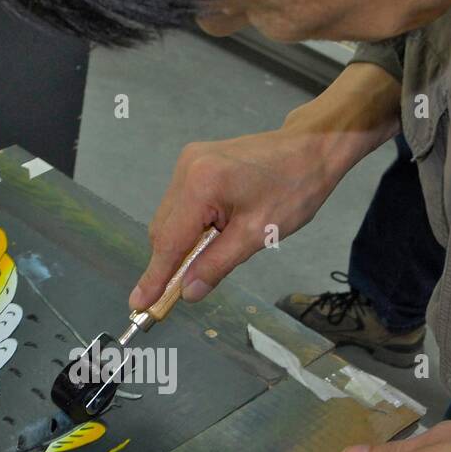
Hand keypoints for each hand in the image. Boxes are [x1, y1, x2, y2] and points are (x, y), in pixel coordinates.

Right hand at [131, 62, 400, 310]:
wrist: (311, 147)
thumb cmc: (294, 189)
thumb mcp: (257, 235)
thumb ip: (217, 265)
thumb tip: (188, 292)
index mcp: (201, 185)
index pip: (169, 242)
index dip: (155, 277)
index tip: (139, 304)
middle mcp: (186, 169)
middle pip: (163, 230)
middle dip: (169, 263)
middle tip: (175, 296)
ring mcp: (188, 163)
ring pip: (170, 219)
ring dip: (181, 246)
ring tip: (209, 258)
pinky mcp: (194, 163)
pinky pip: (180, 206)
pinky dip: (189, 228)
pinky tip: (211, 236)